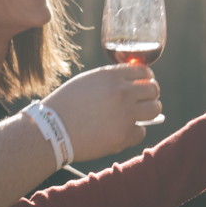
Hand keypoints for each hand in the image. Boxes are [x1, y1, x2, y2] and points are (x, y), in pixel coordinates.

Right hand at [43, 63, 163, 162]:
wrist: (50, 131)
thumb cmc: (64, 106)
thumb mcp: (86, 82)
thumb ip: (110, 81)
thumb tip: (132, 86)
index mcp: (111, 76)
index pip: (144, 71)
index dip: (145, 79)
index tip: (142, 86)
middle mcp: (122, 92)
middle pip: (153, 90)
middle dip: (149, 96)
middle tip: (141, 103)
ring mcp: (125, 114)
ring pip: (155, 109)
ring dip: (148, 113)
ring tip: (136, 117)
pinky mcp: (124, 135)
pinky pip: (141, 132)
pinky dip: (134, 133)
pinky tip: (120, 132)